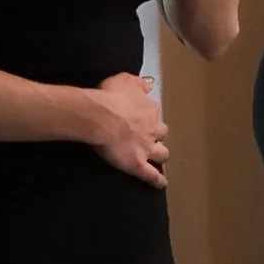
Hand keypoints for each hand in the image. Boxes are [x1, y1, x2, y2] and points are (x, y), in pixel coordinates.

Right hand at [86, 72, 168, 186]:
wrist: (101, 117)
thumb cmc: (110, 96)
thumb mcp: (125, 80)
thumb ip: (139, 84)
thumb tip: (149, 86)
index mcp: (149, 110)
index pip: (153, 113)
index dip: (148, 116)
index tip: (142, 117)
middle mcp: (152, 129)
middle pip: (161, 133)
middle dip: (158, 135)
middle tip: (151, 137)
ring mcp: (147, 148)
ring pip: (161, 154)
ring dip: (161, 155)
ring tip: (159, 158)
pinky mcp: (138, 164)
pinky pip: (151, 175)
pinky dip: (158, 180)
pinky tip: (162, 183)